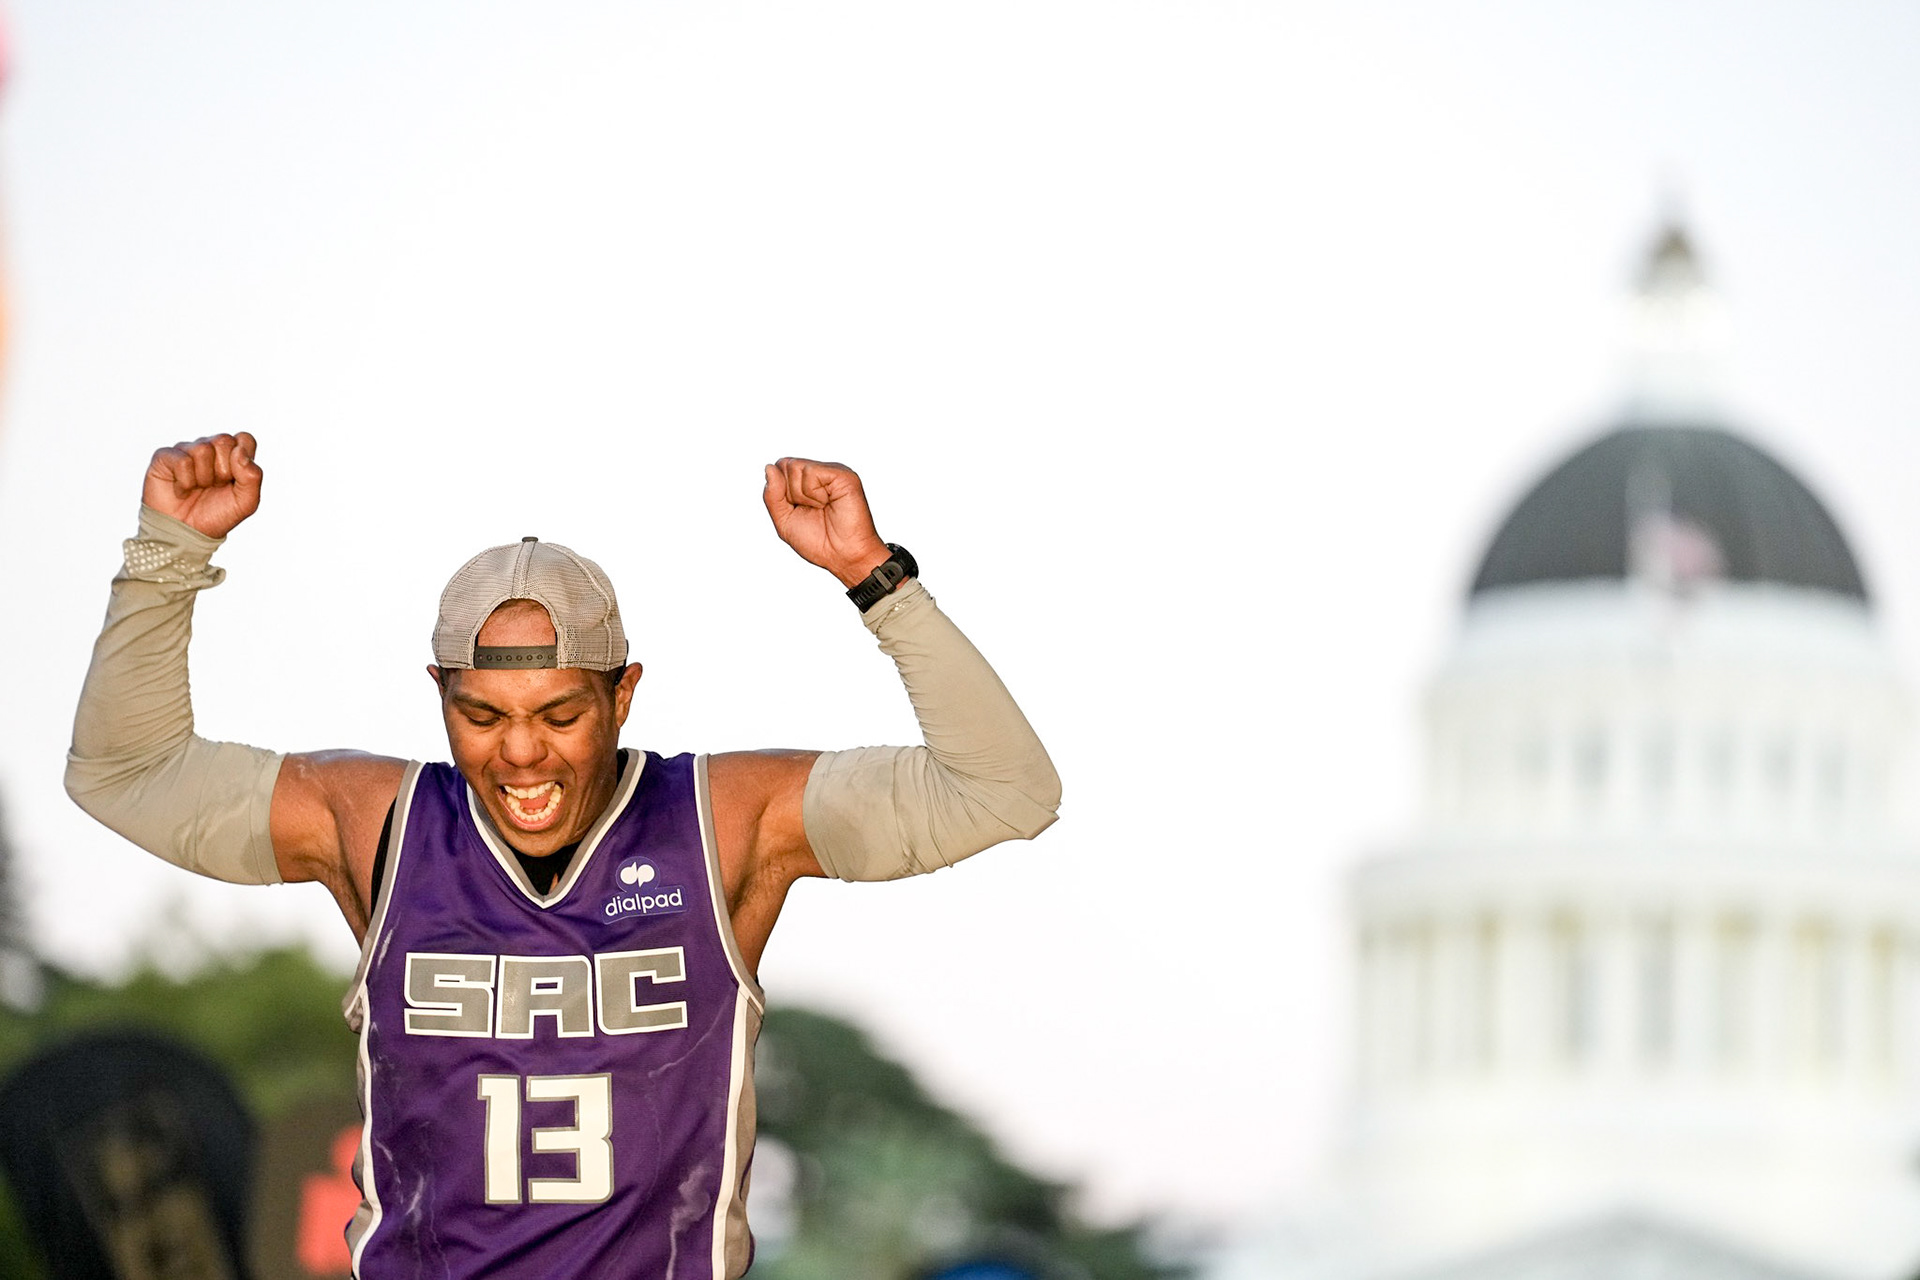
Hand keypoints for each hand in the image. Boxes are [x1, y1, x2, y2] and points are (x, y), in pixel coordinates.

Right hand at [143, 433, 262, 538]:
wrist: (186, 532)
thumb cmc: (217, 515)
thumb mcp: (246, 502)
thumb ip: (253, 477)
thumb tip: (239, 451)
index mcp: (232, 455)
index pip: (244, 439)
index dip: (242, 459)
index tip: (234, 479)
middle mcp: (210, 448)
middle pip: (224, 440)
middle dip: (223, 470)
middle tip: (215, 486)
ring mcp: (187, 450)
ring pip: (203, 449)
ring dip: (203, 478)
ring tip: (198, 488)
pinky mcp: (165, 456)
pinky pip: (182, 460)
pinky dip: (185, 482)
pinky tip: (182, 490)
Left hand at [761, 457, 891, 588]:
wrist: (844, 557)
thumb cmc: (819, 542)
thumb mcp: (784, 520)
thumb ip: (772, 495)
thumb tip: (769, 467)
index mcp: (806, 481)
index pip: (778, 468)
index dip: (780, 492)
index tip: (798, 510)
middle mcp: (819, 473)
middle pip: (784, 465)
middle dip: (790, 493)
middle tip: (812, 510)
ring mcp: (832, 472)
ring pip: (795, 467)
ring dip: (803, 496)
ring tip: (822, 508)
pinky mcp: (842, 475)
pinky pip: (810, 473)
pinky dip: (814, 494)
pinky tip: (828, 503)